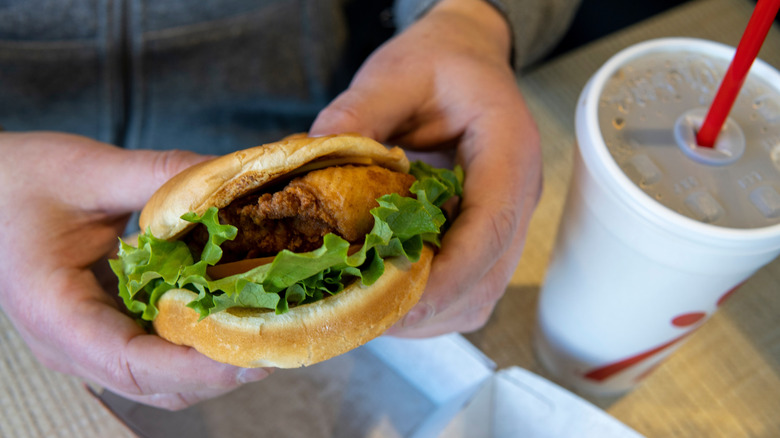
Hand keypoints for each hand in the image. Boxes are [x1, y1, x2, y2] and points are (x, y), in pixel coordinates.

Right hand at [0, 132, 270, 409]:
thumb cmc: (18, 179)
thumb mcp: (88, 168)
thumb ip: (160, 175)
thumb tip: (231, 178)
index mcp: (56, 313)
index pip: (134, 364)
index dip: (198, 367)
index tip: (254, 352)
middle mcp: (70, 344)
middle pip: (158, 385)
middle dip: (221, 371)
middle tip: (280, 340)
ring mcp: (87, 344)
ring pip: (161, 381)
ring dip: (215, 364)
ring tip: (266, 331)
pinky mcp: (104, 330)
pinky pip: (157, 356)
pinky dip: (198, 346)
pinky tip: (232, 315)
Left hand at [310, 0, 541, 336]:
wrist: (466, 59)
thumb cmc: (439, 62)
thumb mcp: (396, 73)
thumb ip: (359, 112)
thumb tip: (311, 155)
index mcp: (508, 150)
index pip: (490, 226)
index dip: (447, 274)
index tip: (395, 299)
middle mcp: (518, 194)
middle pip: (487, 276)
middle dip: (428, 306)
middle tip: (363, 312)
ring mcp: (508, 219)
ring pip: (480, 295)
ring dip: (428, 313)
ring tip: (370, 307)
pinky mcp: (489, 235)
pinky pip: (469, 289)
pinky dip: (430, 304)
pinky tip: (389, 293)